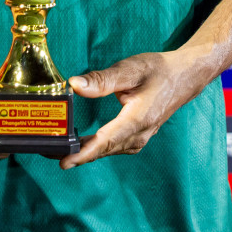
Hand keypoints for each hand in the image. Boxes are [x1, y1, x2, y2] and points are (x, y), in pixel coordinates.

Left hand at [60, 51, 203, 169]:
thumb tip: (74, 85)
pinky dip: (96, 146)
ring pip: (107, 149)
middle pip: (102, 149)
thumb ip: (102, 80)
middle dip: (75, 154)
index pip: (105, 142)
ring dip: (84, 151)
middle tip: (46, 152)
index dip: (83, 153)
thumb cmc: (159, 70)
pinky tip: (80, 143)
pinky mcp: (138, 135)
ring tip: (57, 148)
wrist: (185, 77)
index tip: (63, 161)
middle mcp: (139, 135)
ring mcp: (139, 138)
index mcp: (137, 120)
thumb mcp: (130, 69)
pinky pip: (113, 146)